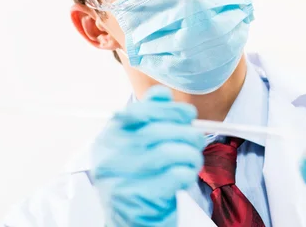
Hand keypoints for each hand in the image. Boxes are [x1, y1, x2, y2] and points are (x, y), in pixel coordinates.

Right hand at [92, 86, 205, 226]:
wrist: (132, 222)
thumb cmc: (140, 180)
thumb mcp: (138, 146)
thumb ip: (149, 118)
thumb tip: (162, 92)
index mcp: (108, 139)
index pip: (138, 112)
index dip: (169, 110)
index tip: (188, 114)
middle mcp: (109, 157)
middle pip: (157, 131)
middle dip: (187, 133)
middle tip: (197, 139)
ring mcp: (120, 179)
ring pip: (170, 153)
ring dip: (190, 155)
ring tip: (192, 160)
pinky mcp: (137, 199)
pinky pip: (175, 175)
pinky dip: (187, 174)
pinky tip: (185, 178)